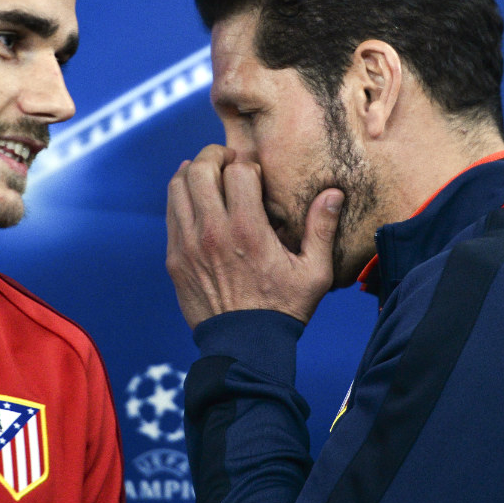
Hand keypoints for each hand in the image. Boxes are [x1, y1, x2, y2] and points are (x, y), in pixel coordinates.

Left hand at [166, 144, 343, 329]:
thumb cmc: (283, 308)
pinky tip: (195, 200)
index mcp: (248, 230)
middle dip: (215, 156)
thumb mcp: (313, 272)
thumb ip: (321, 229)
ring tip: (208, 174)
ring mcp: (188, 245)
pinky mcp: (175, 258)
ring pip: (178, 187)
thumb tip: (333, 193)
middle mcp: (213, 232)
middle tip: (227, 161)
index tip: (254, 174)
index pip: (238, 171)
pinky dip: (181, 198)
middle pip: (201, 170)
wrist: (244, 346)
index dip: (247, 165)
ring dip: (193, 172)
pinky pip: (171, 213)